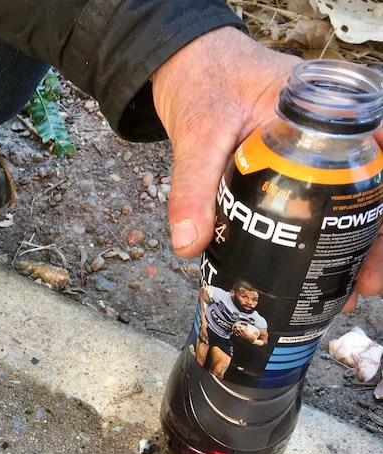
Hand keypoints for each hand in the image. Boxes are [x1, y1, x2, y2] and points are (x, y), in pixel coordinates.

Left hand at [152, 27, 382, 309]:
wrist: (186, 69)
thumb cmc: (204, 83)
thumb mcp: (197, 134)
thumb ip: (193, 187)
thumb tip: (188, 245)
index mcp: (327, 106)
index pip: (379, 142)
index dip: (382, 189)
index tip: (381, 227)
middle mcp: (334, 130)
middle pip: (373, 183)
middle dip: (376, 235)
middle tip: (367, 282)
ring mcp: (318, 152)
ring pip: (352, 200)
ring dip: (354, 245)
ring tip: (351, 290)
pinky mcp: (297, 171)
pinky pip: (319, 205)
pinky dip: (321, 239)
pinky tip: (318, 276)